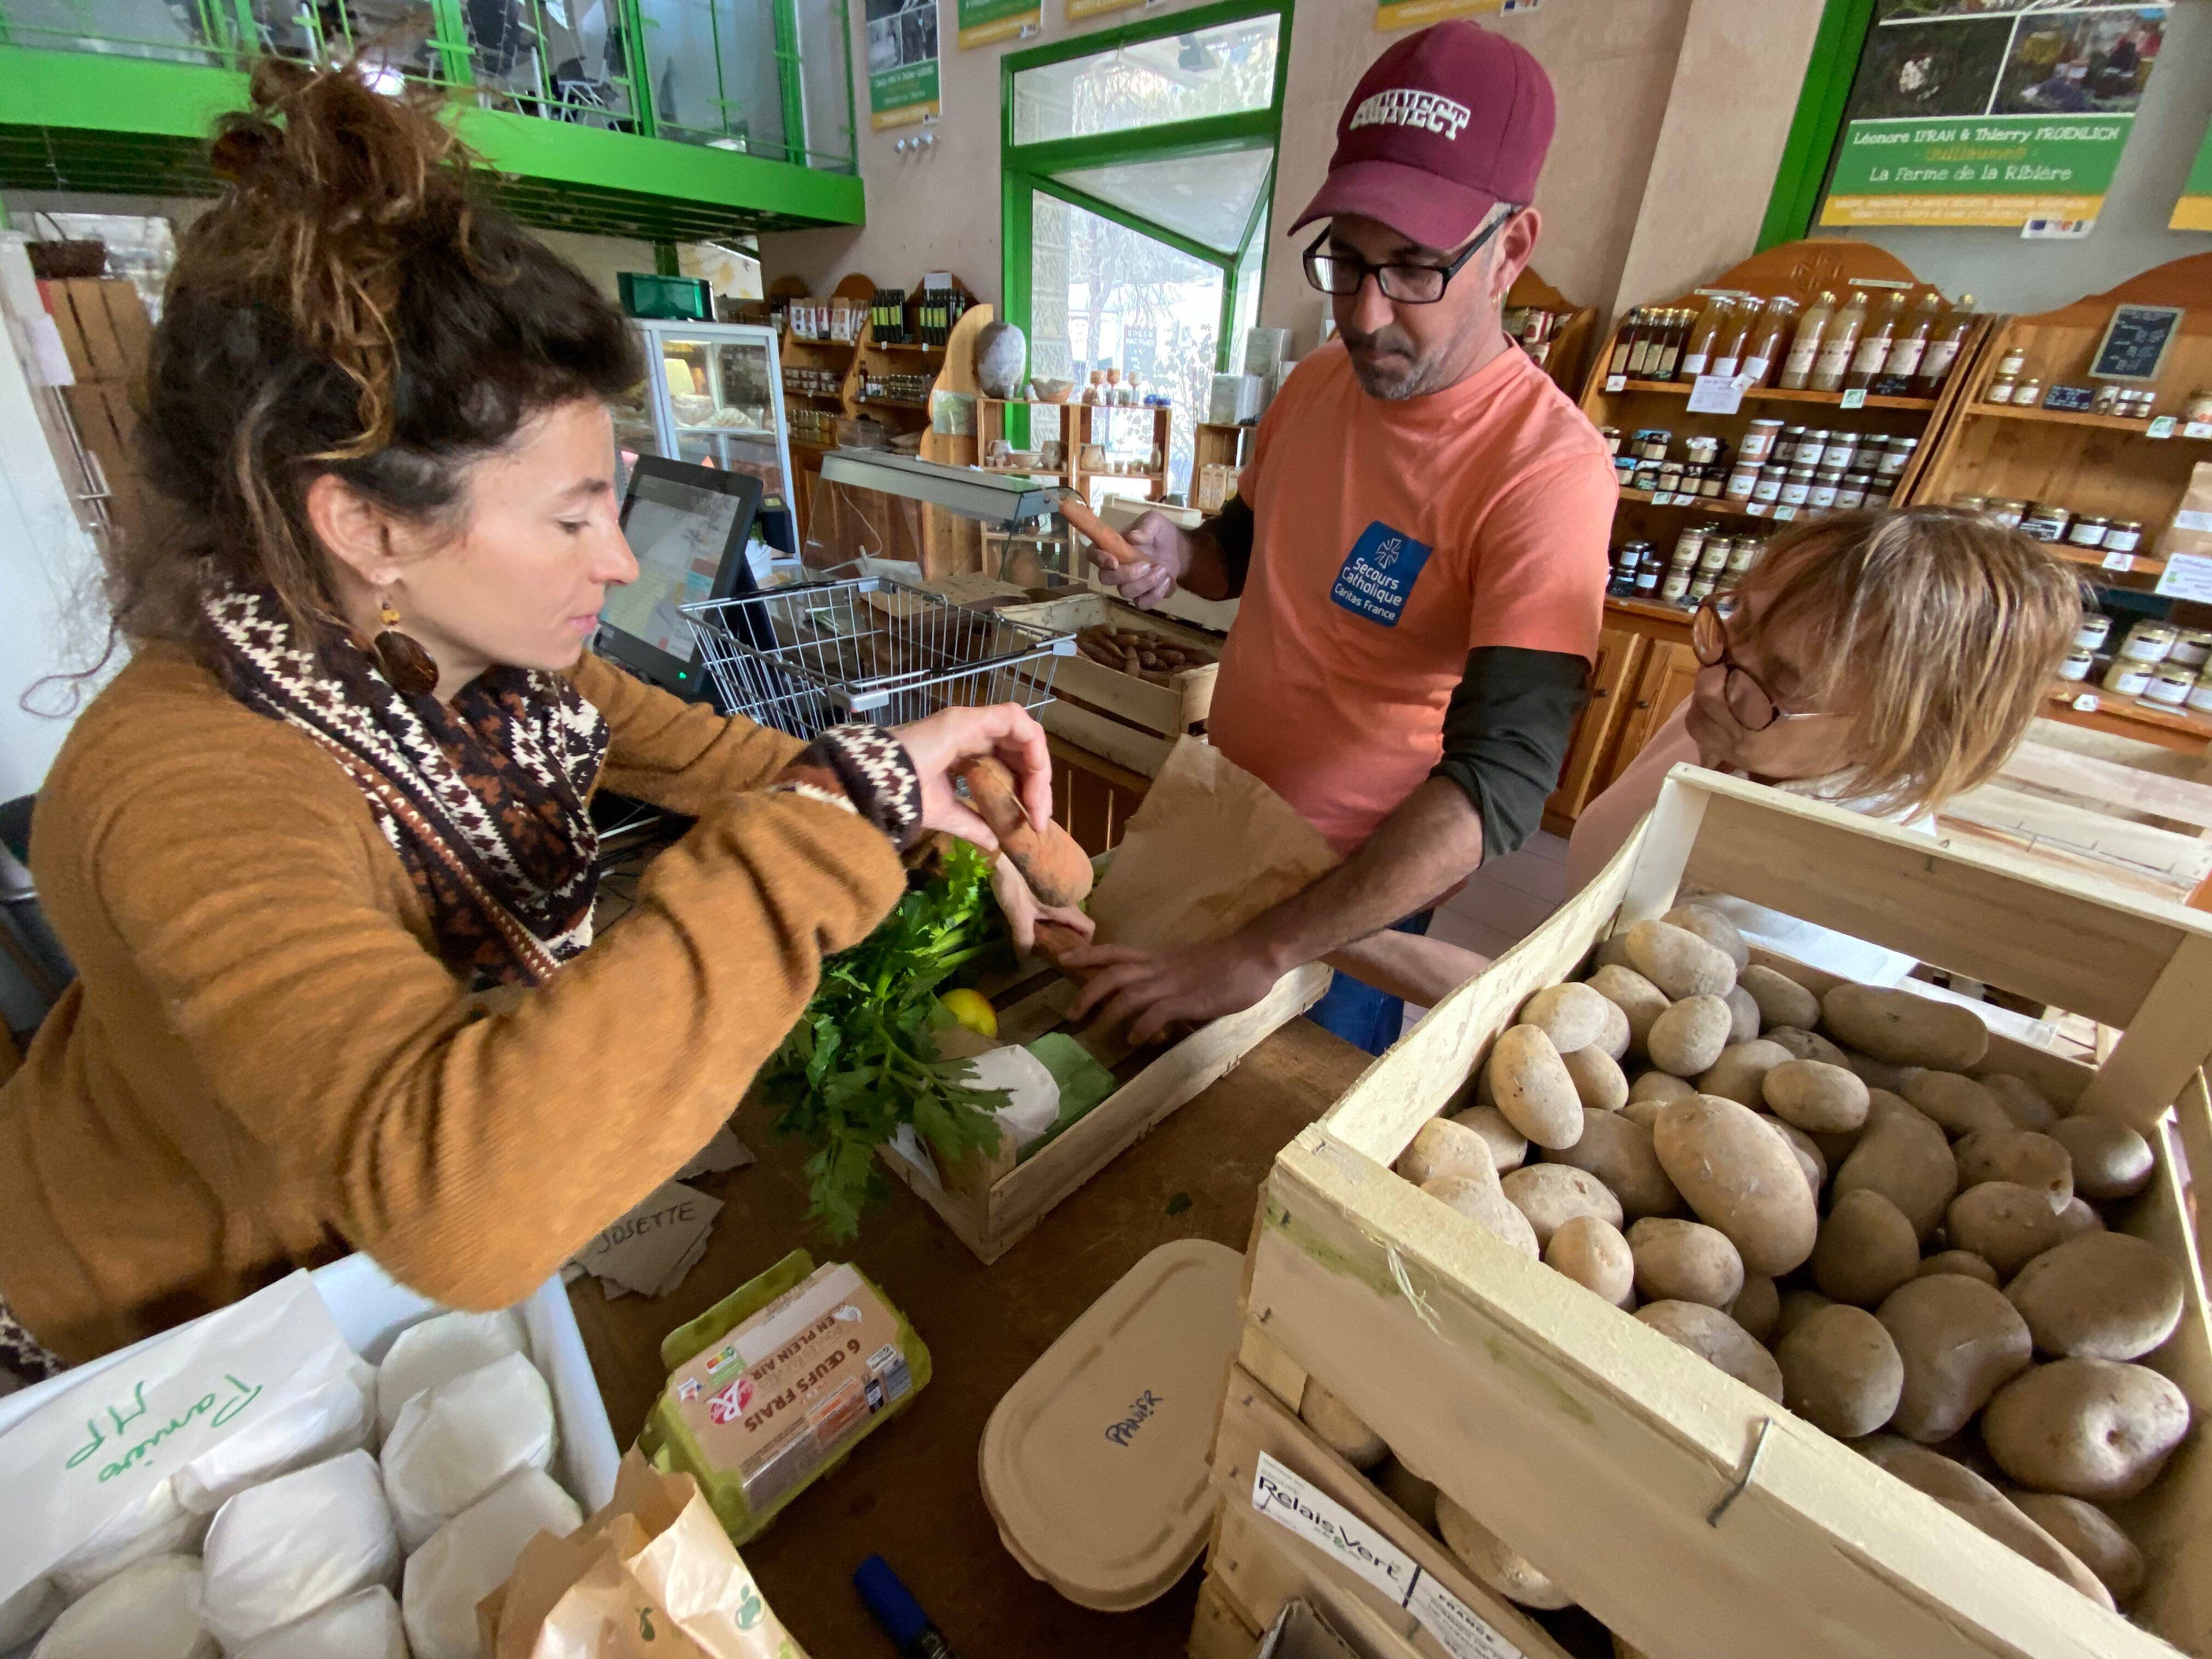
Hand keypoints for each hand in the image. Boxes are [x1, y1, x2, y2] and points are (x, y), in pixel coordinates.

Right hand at [896, 704, 1052, 853]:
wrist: (880, 787)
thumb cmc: (904, 797)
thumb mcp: (947, 814)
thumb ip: (973, 824)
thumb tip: (994, 842)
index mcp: (964, 751)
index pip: (1009, 763)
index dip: (1028, 789)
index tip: (1035, 823)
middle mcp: (971, 733)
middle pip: (1021, 749)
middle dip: (1038, 782)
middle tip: (1040, 815)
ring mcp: (970, 722)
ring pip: (1023, 733)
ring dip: (1038, 765)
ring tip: (1036, 800)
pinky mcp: (969, 718)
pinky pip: (1014, 718)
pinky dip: (1031, 743)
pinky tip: (1033, 773)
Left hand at [991, 855, 1095, 955]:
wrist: (1003, 854)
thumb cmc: (1015, 884)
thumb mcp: (1018, 916)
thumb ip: (1024, 940)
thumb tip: (1024, 960)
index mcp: (1067, 907)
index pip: (1088, 927)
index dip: (1085, 943)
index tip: (1070, 952)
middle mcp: (1068, 898)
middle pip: (1076, 921)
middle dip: (1067, 936)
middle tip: (1051, 948)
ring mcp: (1058, 889)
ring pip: (1064, 912)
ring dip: (1055, 925)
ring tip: (1040, 936)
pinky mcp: (1046, 883)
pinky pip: (1054, 903)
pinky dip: (1048, 914)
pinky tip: (1032, 919)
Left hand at [1061, 934, 1282, 1045]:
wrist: (1255, 955)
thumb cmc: (1226, 962)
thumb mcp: (1187, 968)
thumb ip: (1167, 982)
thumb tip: (1152, 1006)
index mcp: (1158, 959)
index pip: (1115, 952)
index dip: (1087, 954)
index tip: (1063, 959)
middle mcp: (1160, 969)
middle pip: (1113, 974)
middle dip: (1087, 992)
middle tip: (1071, 1015)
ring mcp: (1174, 983)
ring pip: (1129, 993)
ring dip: (1107, 1013)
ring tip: (1094, 1032)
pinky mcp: (1190, 1000)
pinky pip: (1158, 1013)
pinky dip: (1142, 1026)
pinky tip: (1134, 1040)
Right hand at [1096, 511, 1191, 609]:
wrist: (1177, 549)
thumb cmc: (1159, 532)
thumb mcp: (1154, 522)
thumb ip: (1144, 527)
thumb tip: (1132, 537)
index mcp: (1111, 547)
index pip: (1093, 554)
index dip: (1099, 559)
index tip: (1114, 561)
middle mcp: (1115, 568)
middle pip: (1105, 578)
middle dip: (1125, 574)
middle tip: (1147, 565)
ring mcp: (1128, 584)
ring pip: (1125, 592)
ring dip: (1145, 583)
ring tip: (1163, 570)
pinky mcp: (1142, 596)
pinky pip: (1142, 603)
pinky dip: (1155, 595)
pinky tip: (1167, 581)